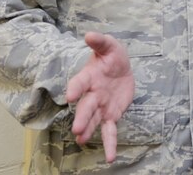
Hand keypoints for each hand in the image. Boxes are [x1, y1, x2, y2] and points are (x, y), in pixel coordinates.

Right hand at [66, 32, 134, 162]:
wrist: (121, 69)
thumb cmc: (111, 57)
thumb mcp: (109, 46)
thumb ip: (100, 41)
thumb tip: (89, 34)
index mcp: (89, 77)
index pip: (80, 83)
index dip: (75, 88)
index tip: (70, 95)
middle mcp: (92, 94)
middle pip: (86, 106)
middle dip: (82, 116)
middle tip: (76, 128)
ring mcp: (101, 107)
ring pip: (94, 121)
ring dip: (88, 130)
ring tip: (82, 140)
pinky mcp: (111, 115)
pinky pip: (109, 131)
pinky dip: (109, 144)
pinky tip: (109, 158)